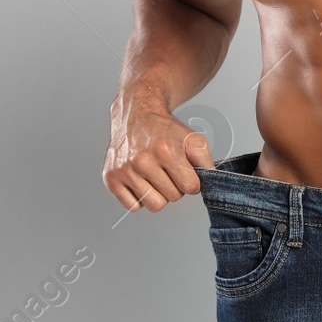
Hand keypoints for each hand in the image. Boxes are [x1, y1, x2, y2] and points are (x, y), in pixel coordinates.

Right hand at [103, 87, 213, 213]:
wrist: (136, 114)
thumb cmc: (164, 129)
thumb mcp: (192, 138)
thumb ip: (206, 160)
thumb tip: (210, 181)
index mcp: (165, 150)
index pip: (190, 187)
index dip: (192, 182)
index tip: (186, 173)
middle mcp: (142, 160)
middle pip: (173, 197)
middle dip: (176, 186)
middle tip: (169, 171)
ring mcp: (124, 170)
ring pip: (154, 205)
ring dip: (159, 195)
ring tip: (156, 177)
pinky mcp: (111, 178)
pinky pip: (133, 206)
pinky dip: (140, 198)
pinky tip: (141, 181)